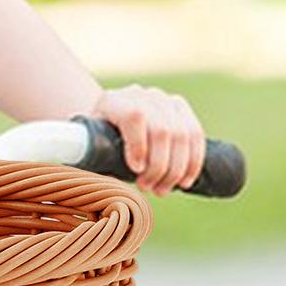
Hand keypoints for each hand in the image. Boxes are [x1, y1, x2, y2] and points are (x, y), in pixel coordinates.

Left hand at [89, 85, 205, 194]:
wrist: (111, 127)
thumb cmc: (98, 145)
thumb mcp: (90, 150)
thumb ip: (93, 158)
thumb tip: (103, 178)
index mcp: (113, 101)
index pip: (134, 117)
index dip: (138, 146)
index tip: (136, 171)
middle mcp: (140, 95)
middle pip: (161, 130)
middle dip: (158, 167)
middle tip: (148, 188)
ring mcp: (162, 99)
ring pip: (181, 134)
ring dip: (175, 169)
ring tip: (162, 190)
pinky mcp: (180, 108)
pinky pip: (195, 134)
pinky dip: (193, 162)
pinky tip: (184, 181)